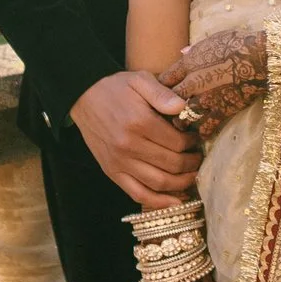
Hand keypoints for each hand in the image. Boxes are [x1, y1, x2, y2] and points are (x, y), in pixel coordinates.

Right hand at [72, 70, 201, 203]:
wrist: (82, 96)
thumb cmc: (115, 88)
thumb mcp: (140, 79)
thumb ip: (162, 93)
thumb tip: (184, 108)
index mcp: (139, 122)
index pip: (177, 143)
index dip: (192, 143)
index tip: (196, 139)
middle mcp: (129, 146)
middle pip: (172, 164)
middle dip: (191, 164)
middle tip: (198, 157)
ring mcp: (119, 162)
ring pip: (159, 182)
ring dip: (181, 183)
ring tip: (192, 175)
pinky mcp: (111, 172)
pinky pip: (137, 193)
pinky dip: (158, 202)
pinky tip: (175, 202)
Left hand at [167, 28, 269, 144]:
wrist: (259, 58)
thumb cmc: (238, 43)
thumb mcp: (211, 40)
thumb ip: (195, 50)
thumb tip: (183, 52)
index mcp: (188, 63)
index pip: (164, 79)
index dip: (161, 87)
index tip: (162, 91)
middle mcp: (192, 83)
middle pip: (169, 100)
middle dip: (166, 106)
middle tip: (167, 111)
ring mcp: (206, 99)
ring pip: (182, 117)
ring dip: (181, 120)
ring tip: (181, 122)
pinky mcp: (221, 111)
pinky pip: (205, 127)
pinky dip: (202, 131)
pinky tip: (200, 132)